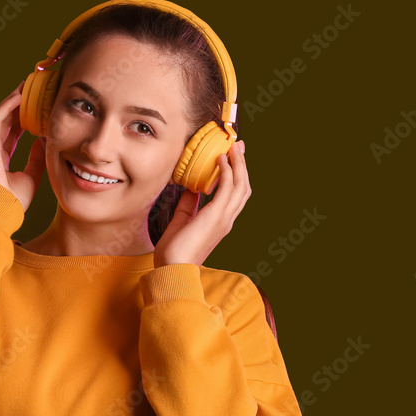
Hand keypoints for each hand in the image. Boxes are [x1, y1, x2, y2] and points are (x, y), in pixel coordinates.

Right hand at [0, 80, 46, 211]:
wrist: (1, 211)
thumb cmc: (13, 201)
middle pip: (6, 120)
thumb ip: (36, 158)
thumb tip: (44, 141)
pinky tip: (19, 96)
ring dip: (12, 100)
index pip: (12, 133)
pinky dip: (7, 106)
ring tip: (25, 86)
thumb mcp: (32, 176)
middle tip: (31, 89)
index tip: (35, 109)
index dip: (23, 119)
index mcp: (1, 158)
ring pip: (0, 116)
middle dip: (17, 104)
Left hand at [153, 140, 250, 267]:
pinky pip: (228, 188)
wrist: (172, 268)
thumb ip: (188, 205)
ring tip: (233, 147)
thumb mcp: (181, 222)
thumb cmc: (174, 252)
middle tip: (238, 147)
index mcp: (220, 222)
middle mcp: (227, 219)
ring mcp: (224, 218)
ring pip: (240, 185)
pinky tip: (221, 159)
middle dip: (242, 165)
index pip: (235, 195)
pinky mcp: (217, 216)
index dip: (236, 176)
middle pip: (243, 187)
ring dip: (238, 164)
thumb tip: (191, 188)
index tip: (232, 158)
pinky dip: (228, 171)